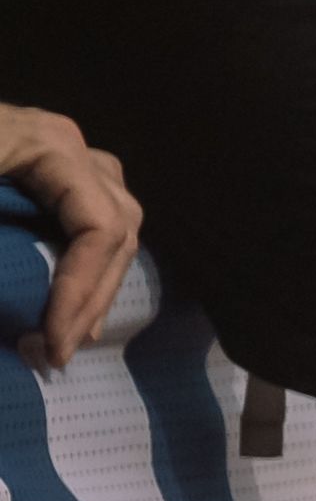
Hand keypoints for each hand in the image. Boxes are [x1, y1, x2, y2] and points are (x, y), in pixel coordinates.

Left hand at [0, 101, 140, 365]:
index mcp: (49, 147)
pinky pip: (88, 216)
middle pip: (118, 228)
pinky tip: (63, 301)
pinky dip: (84, 263)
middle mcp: (69, 147)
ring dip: (96, 284)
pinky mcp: (42, 168)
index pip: (99, 226)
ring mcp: (59, 156)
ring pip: (113, 221)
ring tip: (68, 335)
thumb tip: (1, 307)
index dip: (81, 290)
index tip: (49, 341)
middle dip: (92, 298)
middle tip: (57, 353)